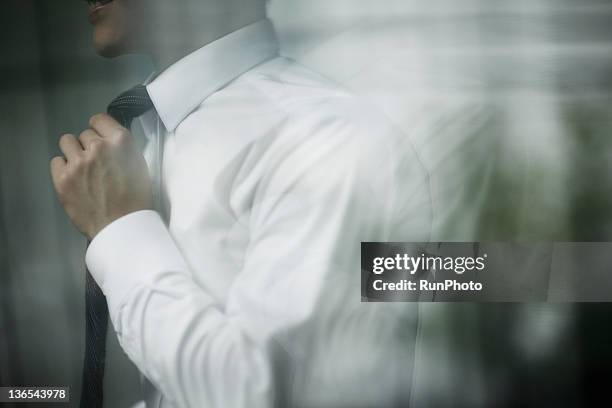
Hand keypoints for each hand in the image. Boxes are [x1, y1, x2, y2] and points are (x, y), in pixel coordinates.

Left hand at [50, 113, 152, 239]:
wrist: (122, 227)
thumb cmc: (135, 201)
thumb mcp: (139, 166)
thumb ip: (123, 149)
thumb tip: (109, 142)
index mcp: (121, 142)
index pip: (100, 119)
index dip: (100, 130)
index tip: (100, 138)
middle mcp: (97, 148)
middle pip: (84, 134)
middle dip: (89, 146)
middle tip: (97, 164)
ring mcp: (77, 163)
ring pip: (66, 142)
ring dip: (74, 152)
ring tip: (83, 169)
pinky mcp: (62, 178)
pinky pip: (56, 161)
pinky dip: (63, 168)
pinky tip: (74, 179)